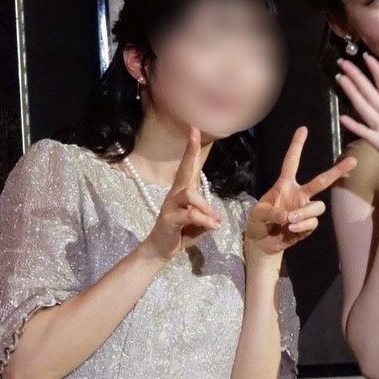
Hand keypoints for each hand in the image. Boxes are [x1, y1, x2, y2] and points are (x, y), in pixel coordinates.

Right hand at [143, 127, 222, 261]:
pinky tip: (213, 227)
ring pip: (191, 195)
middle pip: (183, 169)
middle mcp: (175, 194)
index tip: (195, 129)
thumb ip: (208, 215)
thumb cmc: (182, 232)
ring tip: (215, 222)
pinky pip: (190, 215)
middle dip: (190, 151)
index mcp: (184, 191)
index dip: (191, 148)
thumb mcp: (200, 222)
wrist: (162, 249)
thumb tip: (216, 217)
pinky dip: (205, 221)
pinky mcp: (169, 218)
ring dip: (206, 208)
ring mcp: (170, 205)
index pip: (188, 166)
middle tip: (194, 132)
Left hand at [245, 126, 356, 258]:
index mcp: (285, 185)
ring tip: (289, 220)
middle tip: (353, 161)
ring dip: (305, 212)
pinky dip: (302, 225)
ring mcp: (305, 210)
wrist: (262, 243)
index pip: (292, 162)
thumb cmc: (258, 222)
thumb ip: (272, 212)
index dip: (297, 145)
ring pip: (318, 206)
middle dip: (337, 171)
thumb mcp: (258, 213)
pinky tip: (290, 229)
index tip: (303, 129)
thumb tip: (288, 216)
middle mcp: (299, 194)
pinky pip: (313, 222)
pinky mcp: (308, 225)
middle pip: (321, 181)